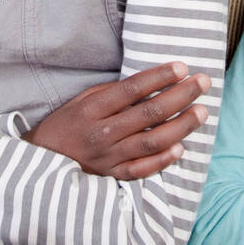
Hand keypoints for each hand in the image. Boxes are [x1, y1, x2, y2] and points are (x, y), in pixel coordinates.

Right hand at [21, 61, 210, 179]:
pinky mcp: (113, 177)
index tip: (182, 67)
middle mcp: (102, 133)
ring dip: (181, 126)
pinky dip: (163, 160)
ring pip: (152, 141)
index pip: (132, 89)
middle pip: (149, 113)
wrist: (41, 165)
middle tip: (203, 83)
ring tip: (201, 112)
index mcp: (91, 109)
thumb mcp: (80, 102)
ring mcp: (108, 157)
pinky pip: (142, 169)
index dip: (159, 77)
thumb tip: (147, 83)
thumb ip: (110, 93)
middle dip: (180, 96)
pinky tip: (181, 147)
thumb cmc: (65, 127)